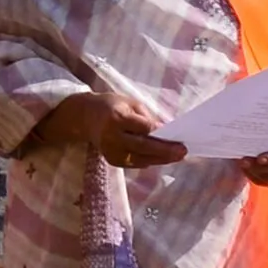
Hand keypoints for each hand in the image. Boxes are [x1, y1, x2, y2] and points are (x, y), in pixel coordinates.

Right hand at [48, 92, 185, 168]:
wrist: (84, 118)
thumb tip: (165, 133)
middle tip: (183, 151)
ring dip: (161, 158)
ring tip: (177, 156)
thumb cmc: (110, 106)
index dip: (161, 132)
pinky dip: (150, 160)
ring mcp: (111, 151)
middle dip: (166, 150)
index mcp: (116, 117)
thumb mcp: (129, 103)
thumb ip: (146, 118)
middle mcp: (112, 137)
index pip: (144, 128)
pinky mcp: (112, 161)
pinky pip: (136, 163)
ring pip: (142, 159)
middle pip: (144, 146)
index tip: (177, 134)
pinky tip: (161, 157)